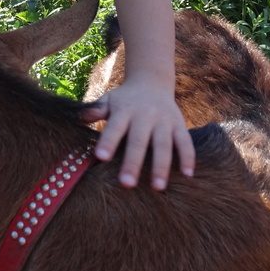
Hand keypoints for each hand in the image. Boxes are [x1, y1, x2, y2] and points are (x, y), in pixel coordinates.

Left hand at [80, 79, 194, 190]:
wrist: (152, 82)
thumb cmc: (125, 99)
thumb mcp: (109, 100)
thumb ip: (97, 109)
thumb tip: (81, 116)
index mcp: (124, 110)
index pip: (114, 127)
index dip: (108, 141)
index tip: (100, 158)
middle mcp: (145, 115)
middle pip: (139, 140)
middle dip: (133, 162)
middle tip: (127, 183)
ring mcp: (164, 120)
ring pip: (164, 144)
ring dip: (162, 166)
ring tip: (158, 187)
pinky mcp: (179, 125)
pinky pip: (185, 142)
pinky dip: (188, 157)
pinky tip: (188, 174)